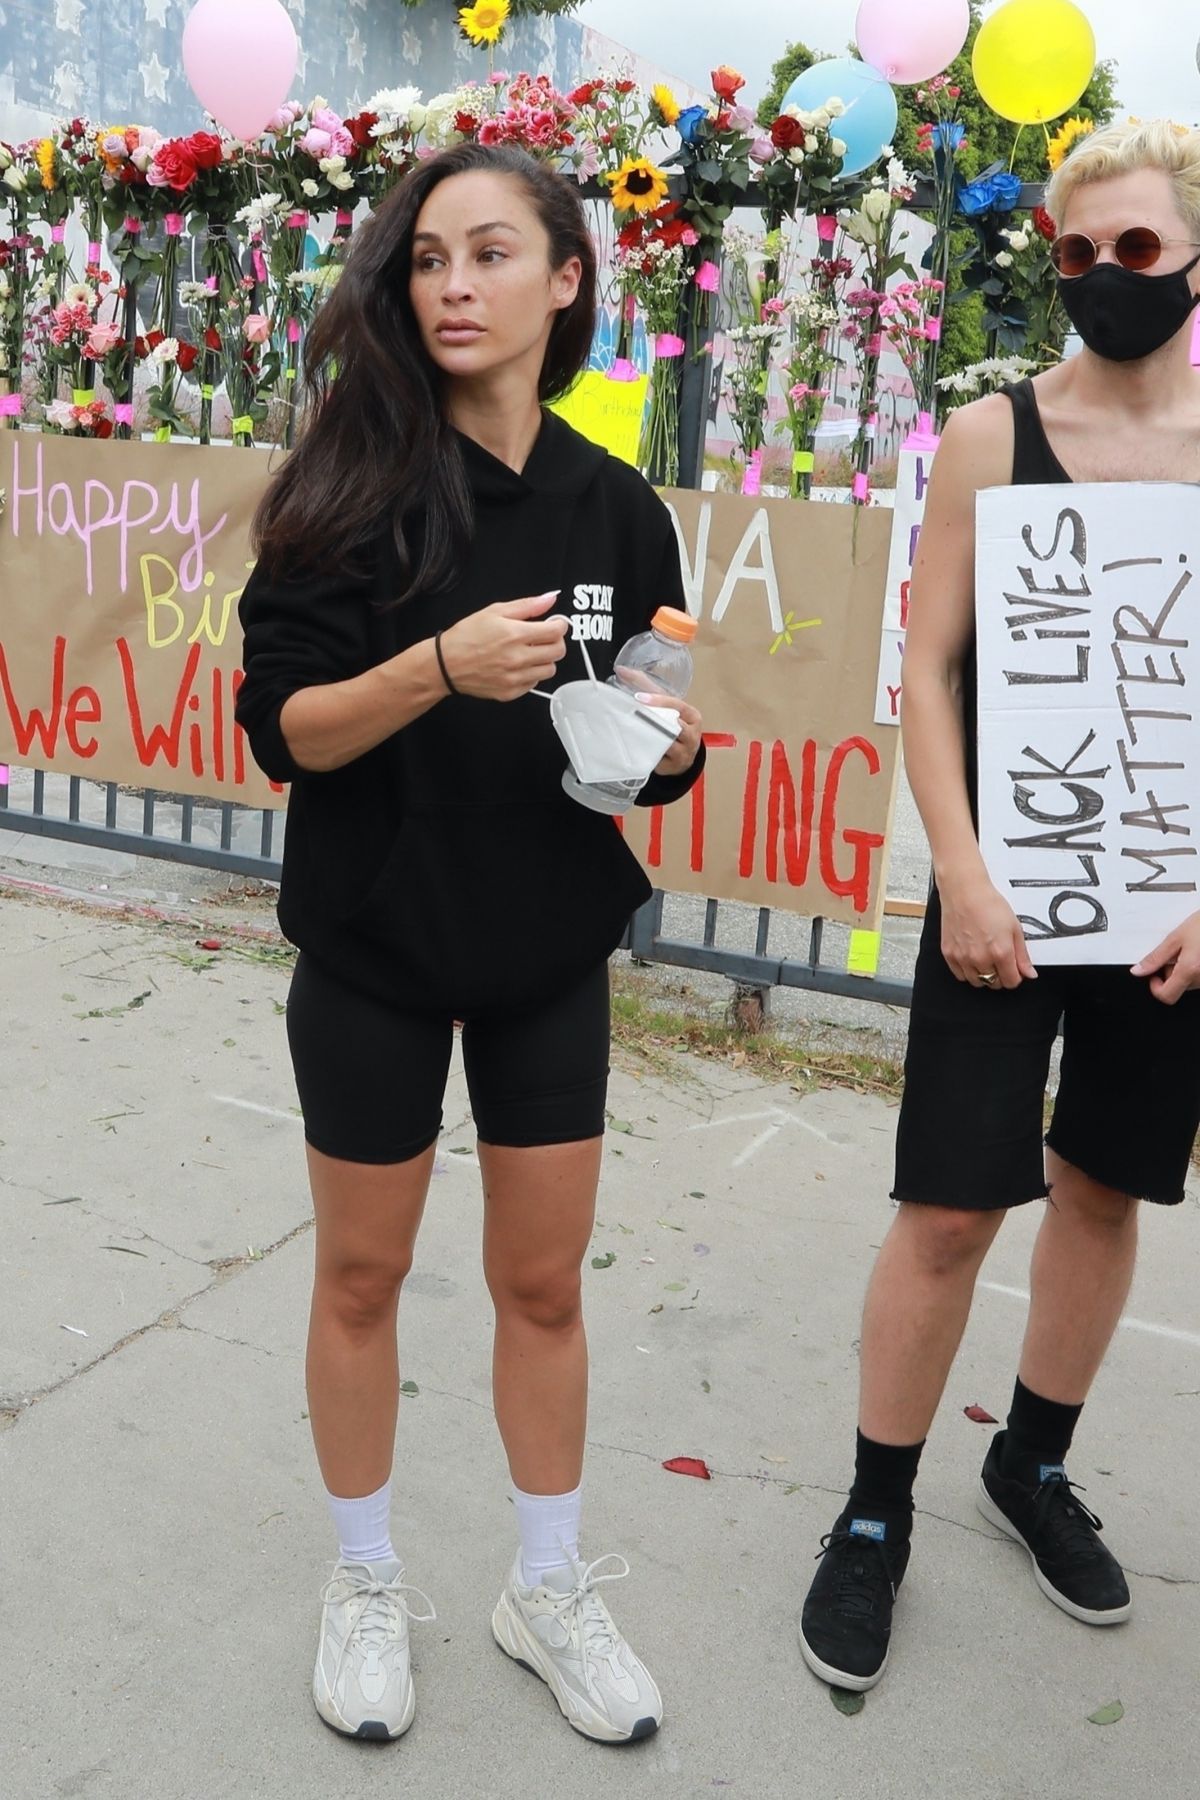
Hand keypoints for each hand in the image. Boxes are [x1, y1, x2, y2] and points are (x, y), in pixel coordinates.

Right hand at [437, 591, 567, 701]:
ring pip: (550, 670)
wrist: (445, 664)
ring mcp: (515, 678)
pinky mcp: (510, 693)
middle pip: (558, 652)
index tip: (554, 624)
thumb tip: (550, 599)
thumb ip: (526, 606)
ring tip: (529, 652)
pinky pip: (534, 683)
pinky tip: (518, 665)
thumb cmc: (466, 636)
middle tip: (543, 637)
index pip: (556, 631)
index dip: (559, 625)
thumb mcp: (494, 611)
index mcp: (515, 634)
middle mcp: (518, 658)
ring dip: (545, 659)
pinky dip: (531, 674)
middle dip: (555, 641)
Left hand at [635, 694, 702, 777]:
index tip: (640, 698)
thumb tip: (626, 674)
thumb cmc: (675, 728)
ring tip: (635, 729)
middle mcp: (692, 736)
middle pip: (676, 727)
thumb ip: (652, 692)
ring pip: (668, 744)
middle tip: (637, 714)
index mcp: (693, 717)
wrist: (682, 756)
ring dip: (651, 737)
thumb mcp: (670, 709)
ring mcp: (683, 753)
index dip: (659, 701)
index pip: (678, 706)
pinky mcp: (671, 766)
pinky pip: (657, 759)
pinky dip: (647, 752)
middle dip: (657, 721)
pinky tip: (637, 745)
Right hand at [939, 873, 1037, 989]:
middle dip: (1000, 976)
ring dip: (983, 975)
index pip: (1011, 982)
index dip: (1016, 976)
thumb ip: (1022, 955)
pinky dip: (967, 972)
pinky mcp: (949, 954)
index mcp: (1001, 953)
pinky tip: (971, 958)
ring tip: (985, 959)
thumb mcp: (1014, 928)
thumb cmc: (988, 904)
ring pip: (977, 982)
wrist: (964, 891)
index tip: (1014, 969)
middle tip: (999, 961)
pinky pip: (960, 975)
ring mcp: (963, 958)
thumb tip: (1029, 973)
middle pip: (994, 984)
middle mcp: (981, 958)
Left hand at [1131, 911, 1199, 1003]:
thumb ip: (1155, 957)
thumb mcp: (1175, 938)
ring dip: (1184, 969)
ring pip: (1189, 982)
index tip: (1153, 976)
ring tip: (1190, 950)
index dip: (1156, 987)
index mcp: (1190, 969)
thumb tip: (1139, 971)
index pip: (1166, 995)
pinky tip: (1197, 953)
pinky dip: (1195, 968)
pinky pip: (1199, 978)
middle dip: (1171, 972)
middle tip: (1176, 953)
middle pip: (1178, 988)